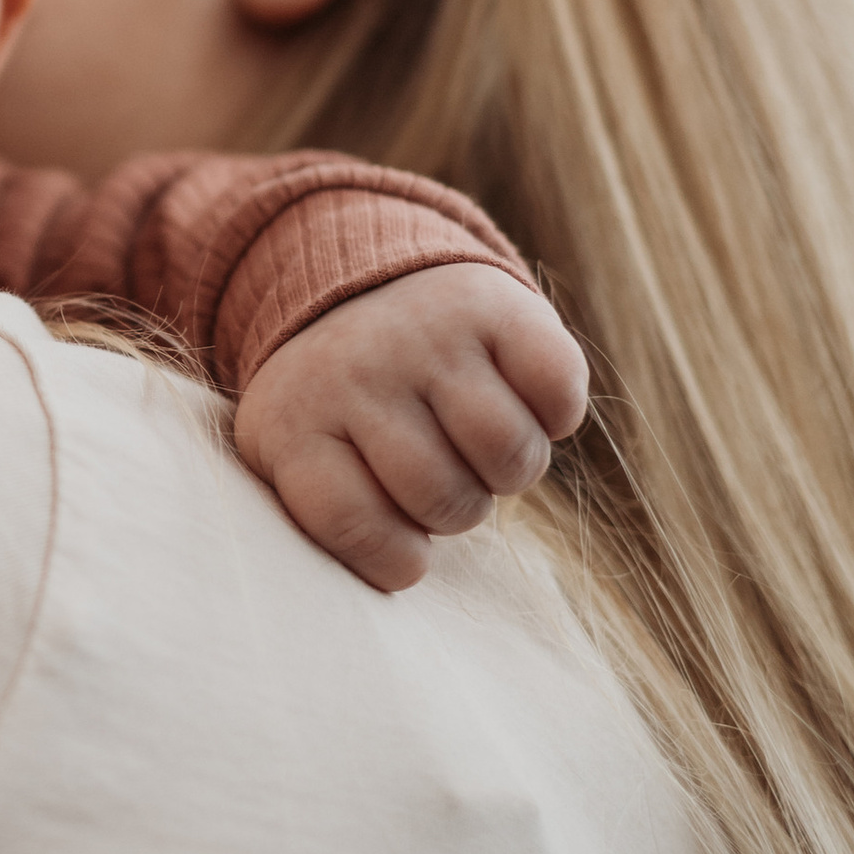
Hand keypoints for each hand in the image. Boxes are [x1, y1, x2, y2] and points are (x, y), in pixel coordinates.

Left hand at [232, 261, 587, 596]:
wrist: (360, 278)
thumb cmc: (338, 404)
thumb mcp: (296, 454)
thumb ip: (330, 520)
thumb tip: (403, 575)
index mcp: (296, 422)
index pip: (354, 525)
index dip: (394, 557)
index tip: (402, 542)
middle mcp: (358, 371)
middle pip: (443, 496)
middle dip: (457, 508)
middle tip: (443, 473)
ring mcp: (427, 334)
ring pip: (507, 452)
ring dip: (510, 469)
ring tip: (481, 446)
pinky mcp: (495, 306)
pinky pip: (557, 391)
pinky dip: (554, 413)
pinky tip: (522, 401)